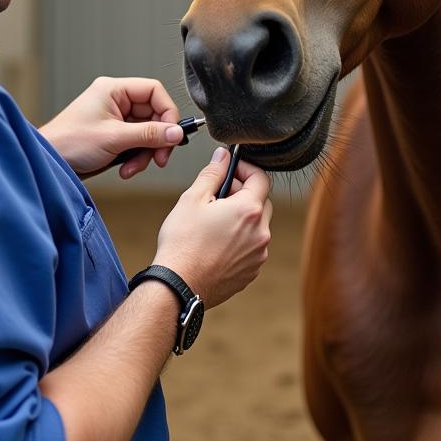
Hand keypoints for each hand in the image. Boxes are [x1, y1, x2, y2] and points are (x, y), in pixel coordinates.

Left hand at [39, 76, 183, 179]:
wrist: (48, 164)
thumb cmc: (69, 143)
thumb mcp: (114, 138)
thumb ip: (149, 135)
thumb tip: (176, 133)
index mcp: (113, 90)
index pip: (153, 91)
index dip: (167, 112)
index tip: (172, 134)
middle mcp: (116, 101)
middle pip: (153, 114)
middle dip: (156, 139)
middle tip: (159, 158)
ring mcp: (115, 119)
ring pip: (147, 132)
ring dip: (145, 153)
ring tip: (132, 168)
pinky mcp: (114, 136)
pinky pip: (136, 144)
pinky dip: (135, 158)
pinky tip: (125, 170)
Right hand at [153, 148, 272, 308]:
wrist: (179, 285)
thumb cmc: (182, 243)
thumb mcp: (193, 198)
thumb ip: (213, 173)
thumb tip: (223, 156)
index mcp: (248, 211)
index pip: (261, 178)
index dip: (246, 168)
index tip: (231, 169)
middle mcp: (260, 233)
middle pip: (262, 202)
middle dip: (244, 193)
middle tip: (218, 196)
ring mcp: (258, 255)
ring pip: (257, 226)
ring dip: (242, 218)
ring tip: (214, 222)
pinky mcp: (251, 272)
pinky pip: (252, 247)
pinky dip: (240, 240)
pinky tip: (216, 243)